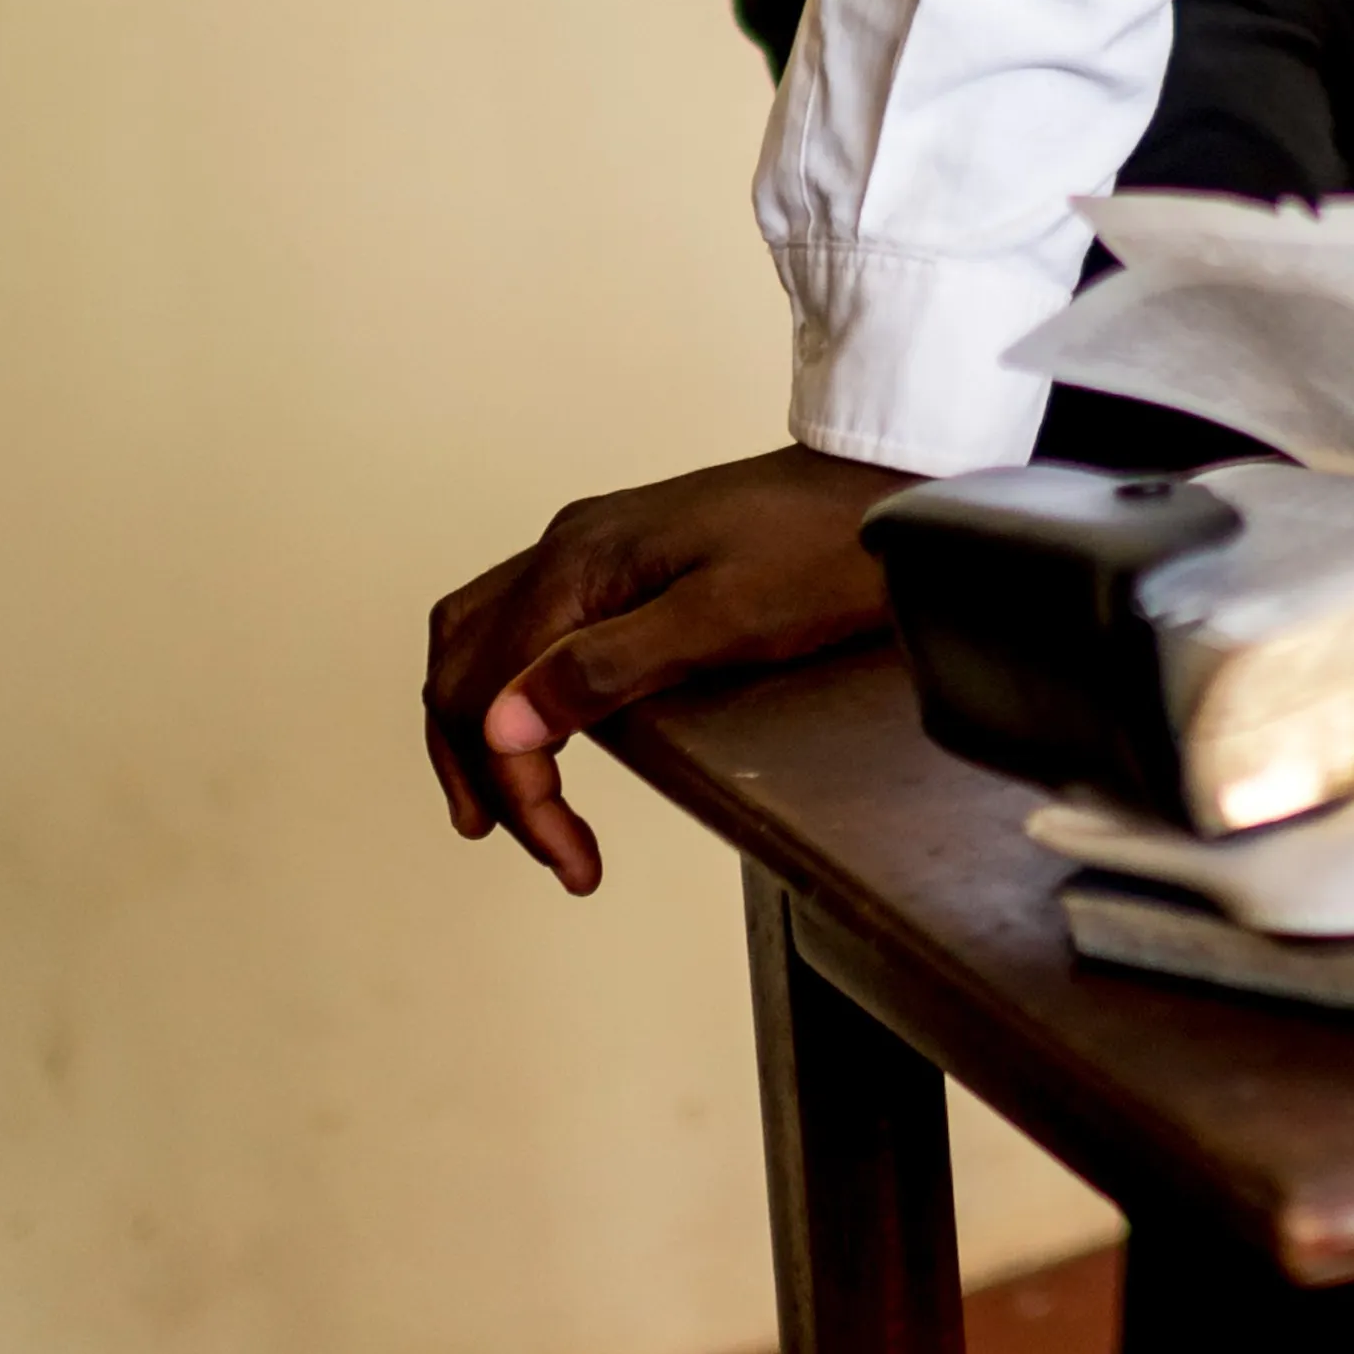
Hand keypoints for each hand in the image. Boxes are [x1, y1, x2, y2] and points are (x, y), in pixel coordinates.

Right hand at [425, 444, 901, 895]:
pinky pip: (524, 621)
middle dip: (478, 764)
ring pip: (481, 636)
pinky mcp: (625, 556)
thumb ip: (607, 669)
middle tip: (529, 843)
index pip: (496, 692)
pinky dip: (506, 681)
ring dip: (474, 722)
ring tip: (496, 801)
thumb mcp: (720, 621)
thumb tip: (501, 727)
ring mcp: (595, 545)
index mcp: (581, 562)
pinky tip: (534, 719)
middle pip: (465, 663)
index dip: (520, 789)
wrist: (888, 493)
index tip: (569, 860)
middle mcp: (571, 546)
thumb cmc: (821, 552)